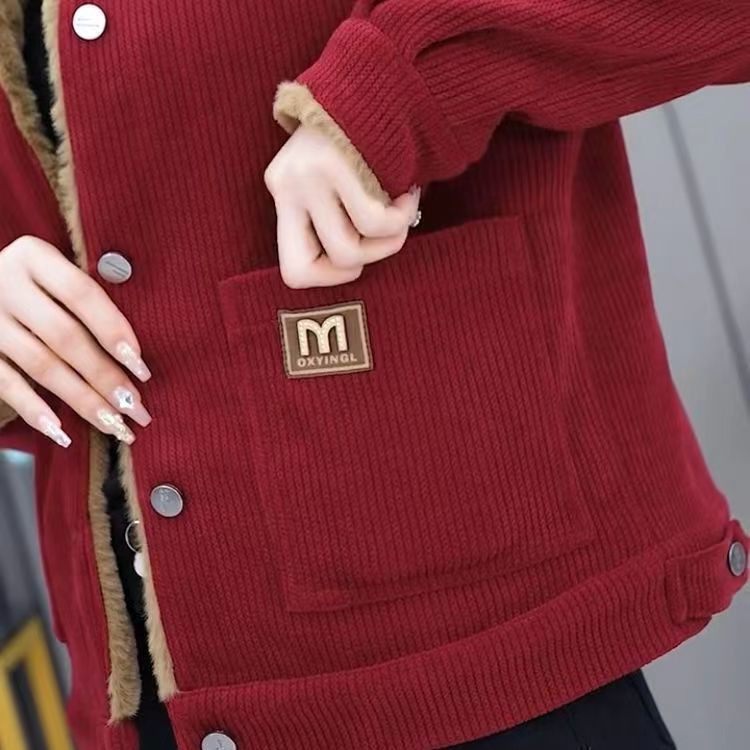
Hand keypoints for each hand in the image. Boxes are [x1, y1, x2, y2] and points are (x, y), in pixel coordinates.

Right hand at [0, 235, 152, 446]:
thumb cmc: (38, 284)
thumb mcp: (57, 273)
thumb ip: (90, 300)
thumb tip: (136, 354)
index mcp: (34, 257)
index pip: (83, 295)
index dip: (115, 332)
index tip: (142, 368)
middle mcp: (7, 284)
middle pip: (65, 337)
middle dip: (106, 377)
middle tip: (136, 408)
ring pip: (41, 365)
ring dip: (82, 399)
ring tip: (114, 424)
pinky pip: (5, 384)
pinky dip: (34, 409)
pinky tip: (61, 431)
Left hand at [263, 125, 419, 287]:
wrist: (378, 78)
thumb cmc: (365, 143)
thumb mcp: (337, 184)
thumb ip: (339, 220)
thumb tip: (359, 268)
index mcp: (282, 194)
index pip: (294, 271)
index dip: (331, 276)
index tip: (356, 257)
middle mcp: (285, 186)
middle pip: (311, 268)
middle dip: (361, 263)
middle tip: (383, 233)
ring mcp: (306, 175)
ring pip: (348, 251)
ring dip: (388, 240)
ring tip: (402, 209)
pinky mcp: (333, 163)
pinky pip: (374, 222)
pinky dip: (401, 217)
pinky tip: (408, 194)